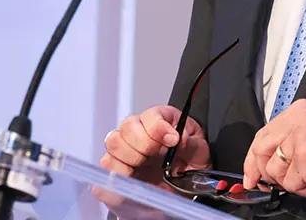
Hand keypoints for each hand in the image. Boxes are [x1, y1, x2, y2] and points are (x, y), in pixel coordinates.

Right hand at [91, 105, 210, 209]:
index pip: (151, 115)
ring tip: (144, 166)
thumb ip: (191, 143)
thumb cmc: (190, 165)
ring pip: (113, 143)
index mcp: (161, 120)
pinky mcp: (116, 170)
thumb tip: (179, 138)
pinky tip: (132, 178)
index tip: (173, 141)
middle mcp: (139, 131)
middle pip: (127, 127)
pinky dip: (116, 173)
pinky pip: (105, 167)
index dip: (159, 127)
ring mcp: (125, 150)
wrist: (182, 190)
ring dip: (129, 157)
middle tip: (158, 155)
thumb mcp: (199, 152)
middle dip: (143, 143)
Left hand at [243, 100, 305, 199]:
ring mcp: (301, 141)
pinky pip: (291, 185)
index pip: (263, 134)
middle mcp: (298, 121)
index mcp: (301, 111)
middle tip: (271, 184)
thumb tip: (267, 159)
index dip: (253, 158)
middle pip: (261, 152)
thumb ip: (292, 138)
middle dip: (264, 173)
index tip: (250, 173)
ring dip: (293, 182)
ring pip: (275, 172)